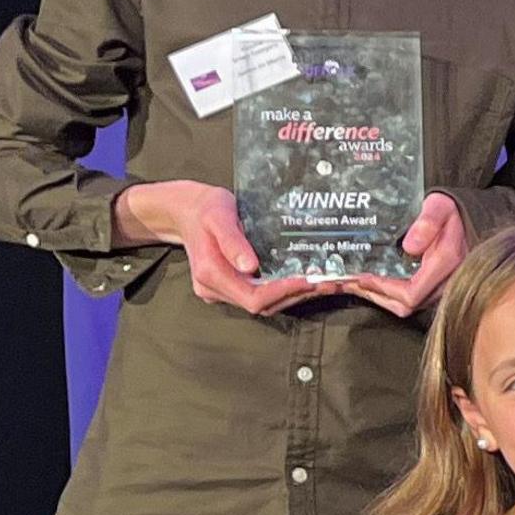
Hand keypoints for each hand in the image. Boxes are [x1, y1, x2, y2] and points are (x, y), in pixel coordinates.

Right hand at [116, 179, 332, 317]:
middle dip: (296, 294)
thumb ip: (233, 241)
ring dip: (293, 295)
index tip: (309, 280)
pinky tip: (304, 278)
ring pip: (262, 304)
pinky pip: (259, 295)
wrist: (186, 210)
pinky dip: (282, 290)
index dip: (282, 292)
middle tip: (329, 282)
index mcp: (211, 274)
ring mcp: (221, 291)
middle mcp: (215, 289)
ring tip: (324, 282)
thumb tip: (250, 266)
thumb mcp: (219, 216)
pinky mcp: (229, 286)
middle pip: (261, 305)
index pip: (253, 298)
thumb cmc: (205, 209)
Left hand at [340, 191, 465, 318]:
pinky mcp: (435, 288)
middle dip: (375, 295)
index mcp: (446, 263)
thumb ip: (427, 223)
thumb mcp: (440, 206)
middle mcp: (445, 282)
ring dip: (379, 296)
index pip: (411, 293)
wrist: (468, 218)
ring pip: (407, 306)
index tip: (362, 276)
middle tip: (349, 282)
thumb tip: (409, 247)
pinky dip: (388, 294)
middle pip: (406, 305)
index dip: (383, 289)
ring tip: (356, 284)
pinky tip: (373, 283)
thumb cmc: (452, 211)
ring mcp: (440, 288)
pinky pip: (410, 299)